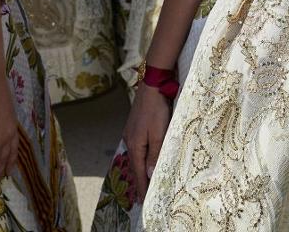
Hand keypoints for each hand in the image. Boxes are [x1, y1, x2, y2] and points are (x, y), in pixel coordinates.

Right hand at [125, 84, 171, 202]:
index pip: (138, 172)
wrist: (152, 86)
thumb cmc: (157, 110)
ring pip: (134, 158)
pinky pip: (135, 149)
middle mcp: (129, 141)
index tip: (143, 201)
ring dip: (137, 171)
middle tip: (141, 197)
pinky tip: (141, 160)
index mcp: (135, 145)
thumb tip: (149, 175)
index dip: (141, 187)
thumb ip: (154, 155)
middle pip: (134, 167)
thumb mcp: (159, 134)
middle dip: (138, 182)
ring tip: (141, 182)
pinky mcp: (134, 127)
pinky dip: (138, 159)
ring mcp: (130, 133)